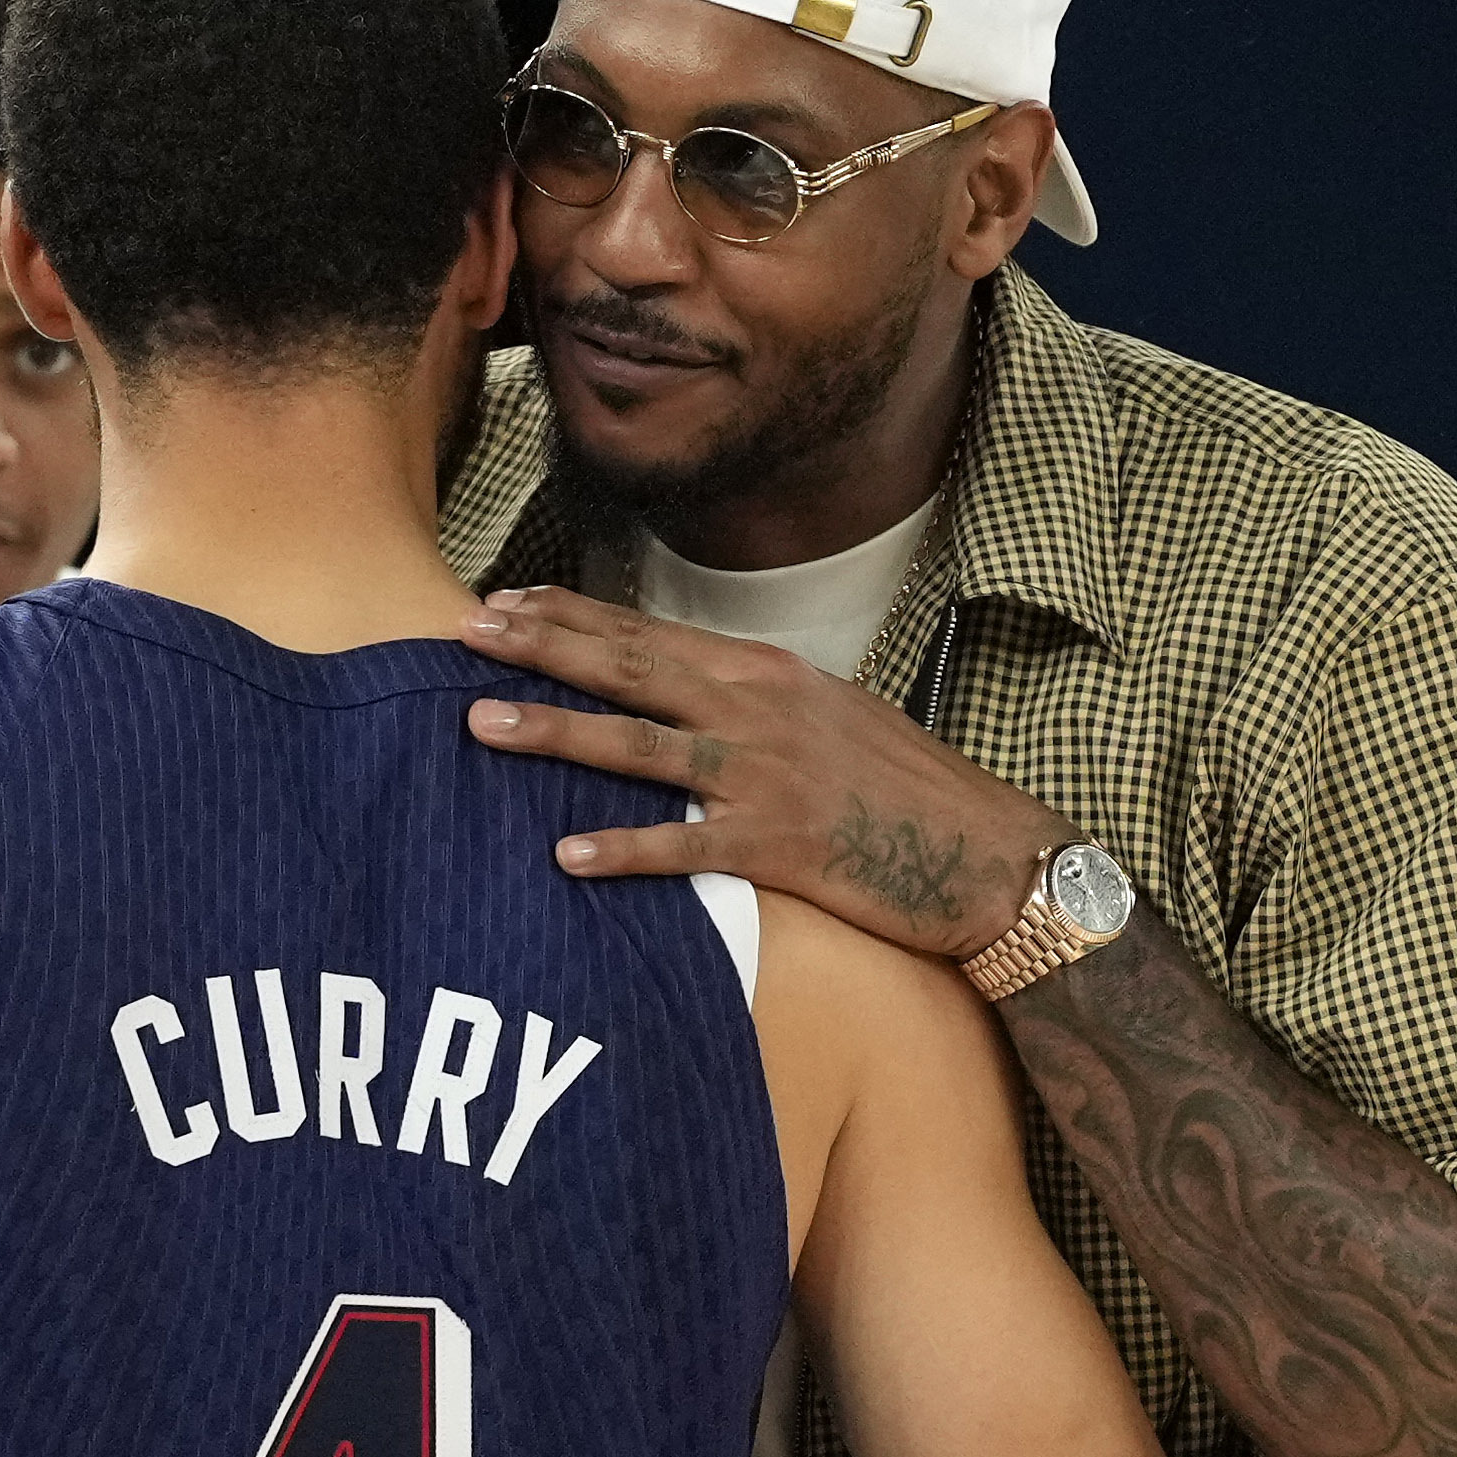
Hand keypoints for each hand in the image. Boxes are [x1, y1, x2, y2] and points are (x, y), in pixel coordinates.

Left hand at [459, 588, 1071, 960]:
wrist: (992, 855)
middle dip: (542, 647)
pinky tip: (566, 856)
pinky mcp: (781, 846)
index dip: (573, 616)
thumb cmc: (911, 792)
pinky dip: (626, 850)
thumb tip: (685, 694)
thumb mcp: (832, 718)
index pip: (650, 634)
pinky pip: (687, 848)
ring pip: (640, 746)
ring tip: (479, 724)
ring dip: (555, 733)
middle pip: (631, 670)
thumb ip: (755, 702)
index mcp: (768, 674)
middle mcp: (760, 709)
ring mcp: (768, 775)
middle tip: (465, 631)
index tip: (506, 600)